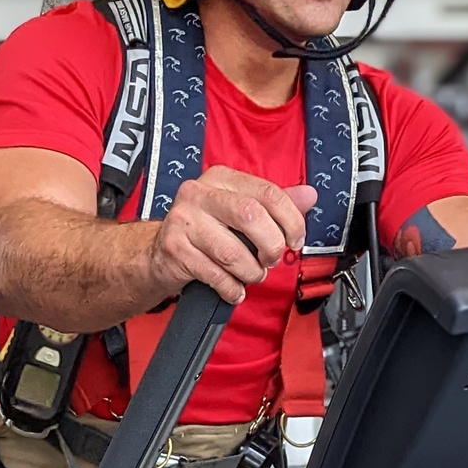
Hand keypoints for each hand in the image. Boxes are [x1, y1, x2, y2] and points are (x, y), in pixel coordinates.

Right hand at [144, 167, 316, 304]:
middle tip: (270, 260)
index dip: (291, 221)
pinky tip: (233, 289)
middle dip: (270, 246)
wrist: (157, 254)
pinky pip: (216, 275)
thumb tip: (309, 195)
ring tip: (250, 275)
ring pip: (234, 252)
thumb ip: (274, 204)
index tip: (296, 240)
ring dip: (251, 273)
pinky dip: (232, 289)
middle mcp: (200, 193)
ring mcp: (184, 220)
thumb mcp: (239, 211)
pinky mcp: (175, 249)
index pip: (268, 193)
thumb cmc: (205, 233)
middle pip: (251, 216)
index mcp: (221, 178)